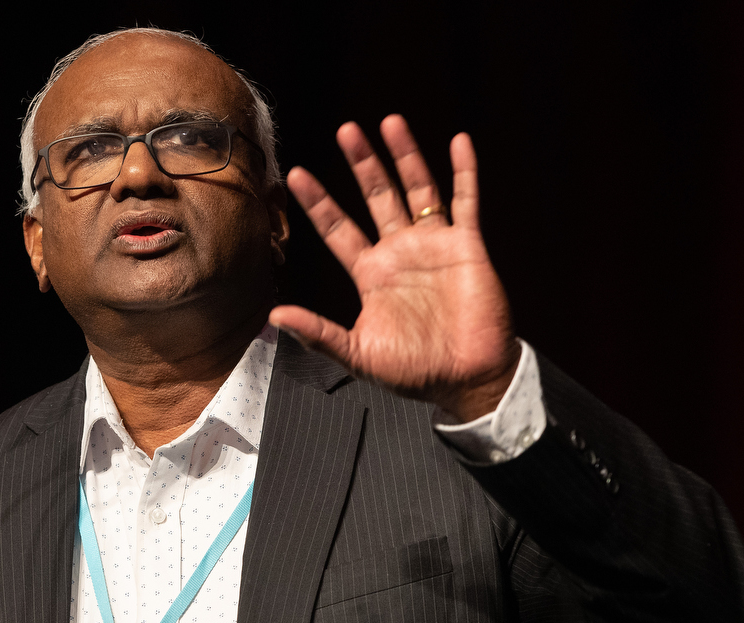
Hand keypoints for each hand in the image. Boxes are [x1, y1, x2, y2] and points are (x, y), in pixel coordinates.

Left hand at [271, 115, 520, 421]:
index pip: (338, 229)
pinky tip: (458, 142)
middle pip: (376, 197)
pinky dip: (464, 171)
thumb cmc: (416, 373)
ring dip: (405, 156)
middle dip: (362, 164)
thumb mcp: (359, 355)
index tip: (296, 175)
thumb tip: (275, 316)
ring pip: (417, 189)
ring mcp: (434, 245)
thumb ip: (319, 334)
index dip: (318, 203)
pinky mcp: (467, 246)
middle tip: (346, 131)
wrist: (468, 379)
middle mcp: (400, 253)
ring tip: (390, 122)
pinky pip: (466, 201)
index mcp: (372, 275)